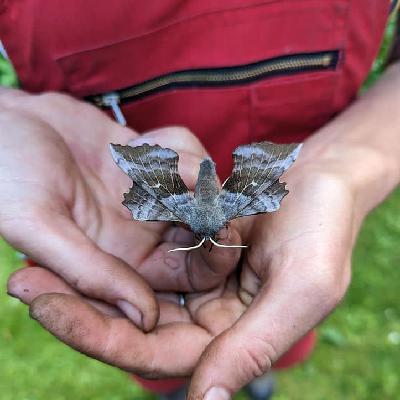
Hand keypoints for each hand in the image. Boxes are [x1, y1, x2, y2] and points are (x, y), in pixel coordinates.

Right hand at [1, 88, 240, 332]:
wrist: (2, 123)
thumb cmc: (6, 176)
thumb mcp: (37, 227)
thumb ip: (89, 273)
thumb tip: (144, 320)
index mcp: (126, 261)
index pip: (192, 272)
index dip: (215, 254)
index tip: (219, 225)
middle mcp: (147, 230)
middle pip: (211, 226)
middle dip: (213, 204)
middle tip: (200, 181)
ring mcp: (153, 191)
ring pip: (205, 185)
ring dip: (189, 167)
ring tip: (146, 155)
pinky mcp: (151, 157)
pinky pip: (186, 151)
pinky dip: (173, 144)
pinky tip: (137, 143)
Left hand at [7, 115, 357, 395]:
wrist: (323, 180)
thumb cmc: (323, 231)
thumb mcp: (302, 288)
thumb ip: (255, 346)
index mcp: (232, 338)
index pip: (156, 354)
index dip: (102, 337)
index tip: (49, 310)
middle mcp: (209, 317)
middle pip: (131, 324)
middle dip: (78, 307)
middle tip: (24, 283)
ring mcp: (197, 282)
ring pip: (131, 290)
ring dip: (86, 278)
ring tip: (32, 262)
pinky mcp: (192, 249)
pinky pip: (145, 254)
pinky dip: (114, 249)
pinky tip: (78, 241)